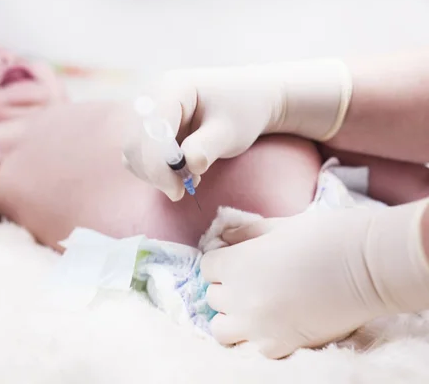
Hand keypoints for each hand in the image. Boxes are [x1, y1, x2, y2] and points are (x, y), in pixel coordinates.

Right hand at [122, 60, 351, 200]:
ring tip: (188, 177)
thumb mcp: (229, 131)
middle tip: (181, 191)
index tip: (178, 192)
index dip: (157, 167)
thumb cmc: (242, 111)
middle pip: (134, 144)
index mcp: (171, 89)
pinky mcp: (147, 127)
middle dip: (154, 173)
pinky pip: (138, 155)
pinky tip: (180, 171)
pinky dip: (154, 170)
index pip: (150, 133)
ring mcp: (146, 112)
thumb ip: (207, 147)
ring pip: (133, 152)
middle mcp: (151, 98)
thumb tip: (189, 166)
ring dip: (154, 173)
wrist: (249, 100)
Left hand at [200, 201, 428, 358]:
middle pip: (212, 297)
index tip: (239, 261)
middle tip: (253, 283)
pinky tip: (275, 326)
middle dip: (228, 289)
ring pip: (220, 329)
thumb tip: (225, 236)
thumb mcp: (278, 226)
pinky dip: (257, 339)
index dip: (222, 262)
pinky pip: (250, 349)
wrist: (367, 267)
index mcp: (236, 263)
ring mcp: (255, 325)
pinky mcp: (277, 347)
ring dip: (232, 319)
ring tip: (255, 310)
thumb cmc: (324, 236)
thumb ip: (246, 232)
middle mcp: (238, 297)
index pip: (207, 267)